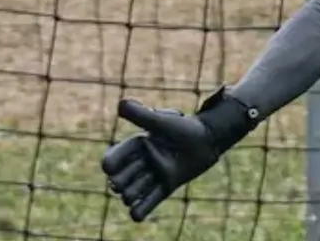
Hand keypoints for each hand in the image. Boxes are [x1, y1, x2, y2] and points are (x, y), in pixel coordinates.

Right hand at [102, 99, 221, 221]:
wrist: (209, 140)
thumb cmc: (186, 128)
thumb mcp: (163, 122)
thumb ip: (142, 116)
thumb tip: (121, 104)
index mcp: (136, 146)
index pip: (113, 160)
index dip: (110, 165)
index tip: (110, 167)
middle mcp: (142, 162)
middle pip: (120, 179)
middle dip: (121, 181)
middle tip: (130, 177)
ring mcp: (153, 175)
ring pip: (132, 192)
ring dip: (131, 195)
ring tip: (131, 195)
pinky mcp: (166, 186)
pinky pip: (150, 202)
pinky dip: (141, 210)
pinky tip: (136, 214)